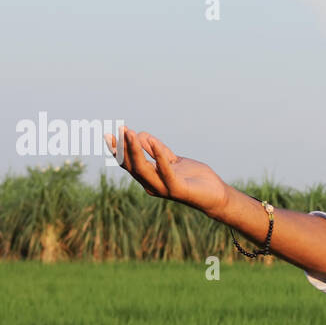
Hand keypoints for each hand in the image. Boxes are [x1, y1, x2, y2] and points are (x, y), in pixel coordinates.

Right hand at [105, 128, 230, 217]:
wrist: (216, 195)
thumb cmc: (194, 177)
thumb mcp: (173, 160)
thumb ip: (157, 150)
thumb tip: (140, 135)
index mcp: (149, 178)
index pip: (128, 164)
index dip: (118, 150)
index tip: (109, 134)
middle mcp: (152, 185)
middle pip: (132, 166)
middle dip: (123, 148)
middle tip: (120, 129)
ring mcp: (163, 188)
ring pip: (143, 169)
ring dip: (135, 150)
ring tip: (130, 133)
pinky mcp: (177, 189)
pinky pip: (165, 171)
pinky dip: (159, 156)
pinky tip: (154, 141)